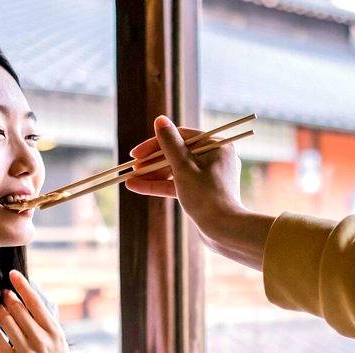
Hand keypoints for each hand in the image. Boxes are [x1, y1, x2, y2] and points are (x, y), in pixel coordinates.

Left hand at [0, 269, 78, 352]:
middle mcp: (42, 341)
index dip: (22, 285)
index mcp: (56, 333)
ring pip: (5, 321)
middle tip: (2, 291)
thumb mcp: (60, 344)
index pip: (36, 302)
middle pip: (18, 309)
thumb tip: (32, 300)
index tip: (13, 274)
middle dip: (8, 297)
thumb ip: (47, 324)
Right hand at [125, 116, 274, 269]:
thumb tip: (160, 120)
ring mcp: (208, 177)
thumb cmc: (206, 196)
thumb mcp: (183, 167)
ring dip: (153, 175)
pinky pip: (178, 184)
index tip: (136, 154)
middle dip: (153, 161)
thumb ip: (169, 143)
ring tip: (130, 179)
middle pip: (177, 153)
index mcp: (217, 146)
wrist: (224, 230)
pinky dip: (160, 186)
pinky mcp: (202, 193)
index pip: (181, 137)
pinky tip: (137, 187)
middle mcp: (215, 158)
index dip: (156, 143)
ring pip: (176, 171)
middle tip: (133, 167)